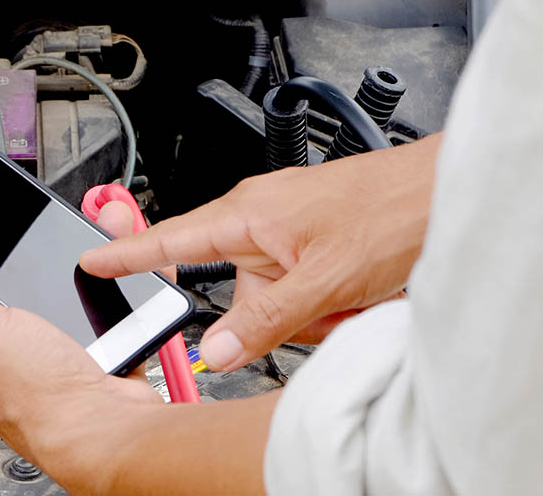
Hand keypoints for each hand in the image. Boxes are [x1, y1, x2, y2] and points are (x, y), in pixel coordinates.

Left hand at [0, 203, 159, 492]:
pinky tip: (101, 321)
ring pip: (54, 327)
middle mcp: (6, 379)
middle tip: (37, 288)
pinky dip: (101, 324)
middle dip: (27, 297)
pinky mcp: (90, 377)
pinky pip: (94, 337)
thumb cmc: (42, 397)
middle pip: (10, 321)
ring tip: (73, 303)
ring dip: (67, 308)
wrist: (109, 428)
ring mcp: (50, 379)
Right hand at [81, 136, 439, 371]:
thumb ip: (265, 319)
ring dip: (314, 313)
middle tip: (323, 309)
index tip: (90, 260)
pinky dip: (330, 304)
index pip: (170, 239)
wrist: (451, 192)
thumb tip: (216, 350)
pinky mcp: (317, 242)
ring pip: (277, 299)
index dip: (127, 253)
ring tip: (356, 298)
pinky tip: (362, 294)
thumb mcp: (326, 279)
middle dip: (279, 317)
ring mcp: (291, 231)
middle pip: (240, 293)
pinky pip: (303, 290)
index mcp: (248, 213)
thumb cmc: (395, 210)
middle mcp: (262, 219)